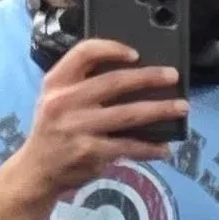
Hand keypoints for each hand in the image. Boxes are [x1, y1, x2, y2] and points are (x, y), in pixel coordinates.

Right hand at [7, 38, 187, 200]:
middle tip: (173, 76)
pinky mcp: (91, 152)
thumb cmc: (54, 131)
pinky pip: (129, 146)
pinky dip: (150, 148)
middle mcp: (65, 102)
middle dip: (149, 77)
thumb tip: (132, 75)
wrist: (37, 171)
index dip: (112, 48)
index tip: (136, 54)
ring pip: (128, 114)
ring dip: (160, 110)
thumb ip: (81, 84)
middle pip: (114, 82)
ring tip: (182, 108)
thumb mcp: (55, 100)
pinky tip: (164, 148)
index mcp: (56, 83)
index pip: (83, 53)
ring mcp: (79, 128)